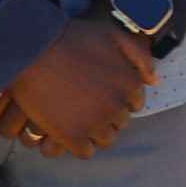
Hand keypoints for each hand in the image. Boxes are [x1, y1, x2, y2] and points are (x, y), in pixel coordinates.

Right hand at [0, 19, 154, 159]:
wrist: (31, 49)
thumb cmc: (70, 38)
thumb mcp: (112, 34)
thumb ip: (138, 55)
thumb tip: (154, 81)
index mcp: (129, 83)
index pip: (134, 104)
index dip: (117, 99)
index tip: (101, 93)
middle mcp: (117, 106)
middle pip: (120, 122)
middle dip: (107, 115)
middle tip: (86, 105)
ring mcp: (95, 122)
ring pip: (106, 139)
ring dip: (95, 132)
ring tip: (78, 119)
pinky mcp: (72, 136)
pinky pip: (86, 152)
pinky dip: (79, 145)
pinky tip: (68, 132)